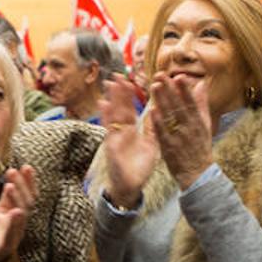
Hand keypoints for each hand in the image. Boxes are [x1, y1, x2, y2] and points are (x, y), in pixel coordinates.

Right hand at [100, 76, 156, 209]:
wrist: (131, 187)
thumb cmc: (139, 168)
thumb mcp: (151, 146)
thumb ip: (153, 130)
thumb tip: (158, 115)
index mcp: (132, 131)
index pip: (131, 109)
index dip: (130, 96)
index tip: (130, 80)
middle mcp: (122, 132)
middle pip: (120, 108)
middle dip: (119, 92)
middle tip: (118, 75)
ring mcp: (115, 137)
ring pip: (114, 114)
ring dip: (112, 99)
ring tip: (110, 82)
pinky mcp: (111, 144)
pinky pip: (109, 128)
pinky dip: (105, 116)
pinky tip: (103, 103)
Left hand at [148, 74, 213, 189]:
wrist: (197, 173)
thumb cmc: (200, 146)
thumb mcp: (205, 124)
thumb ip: (201, 104)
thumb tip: (201, 84)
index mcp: (198, 121)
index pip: (191, 103)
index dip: (185, 90)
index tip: (179, 76)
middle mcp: (189, 128)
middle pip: (178, 106)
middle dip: (169, 90)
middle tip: (160, 75)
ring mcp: (178, 138)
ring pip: (169, 117)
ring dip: (161, 101)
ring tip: (154, 86)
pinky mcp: (168, 147)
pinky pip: (162, 133)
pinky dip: (158, 122)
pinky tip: (152, 111)